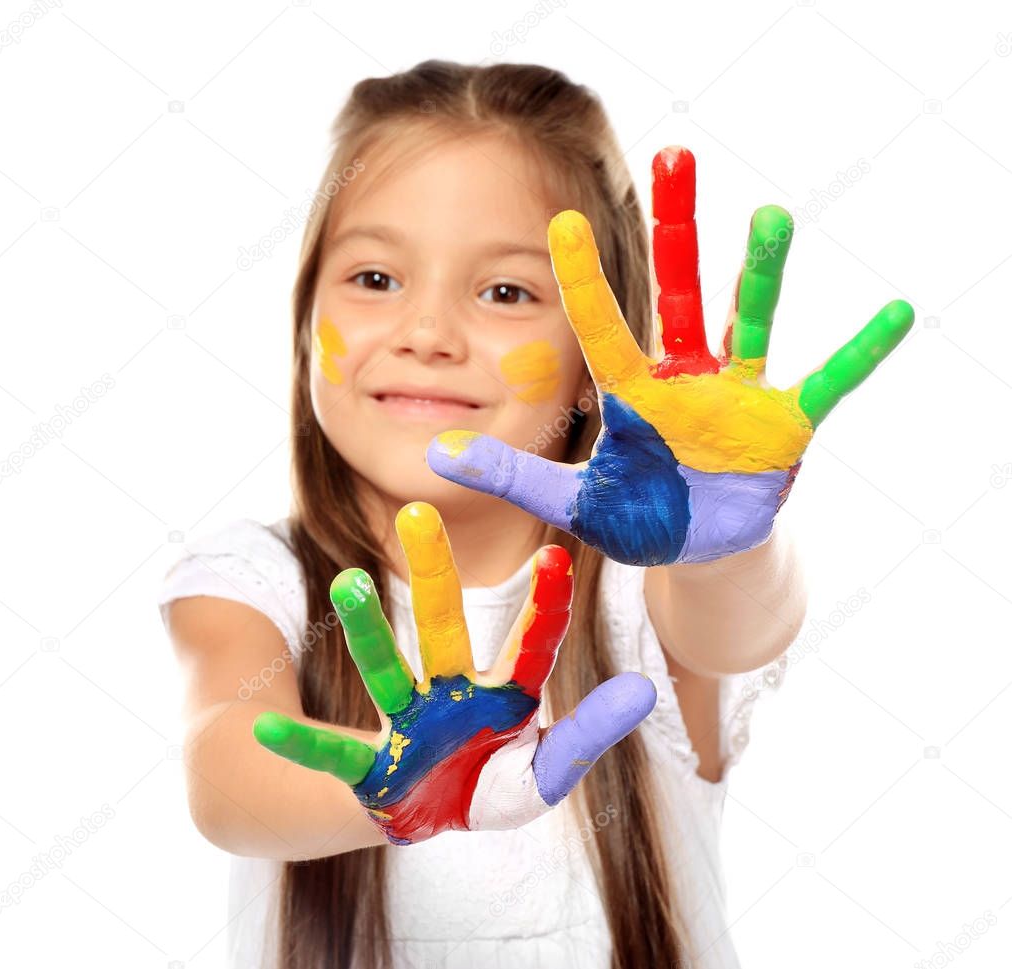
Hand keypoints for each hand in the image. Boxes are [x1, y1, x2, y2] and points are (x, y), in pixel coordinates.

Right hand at [252, 501, 655, 844]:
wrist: (431, 815)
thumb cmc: (495, 782)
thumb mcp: (547, 770)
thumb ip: (589, 735)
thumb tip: (647, 689)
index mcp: (502, 694)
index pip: (530, 645)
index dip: (544, 606)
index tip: (558, 556)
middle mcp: (450, 694)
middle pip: (442, 630)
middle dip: (434, 575)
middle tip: (415, 513)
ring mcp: (407, 726)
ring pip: (384, 671)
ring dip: (366, 631)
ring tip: (348, 584)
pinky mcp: (370, 769)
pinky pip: (332, 755)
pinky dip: (302, 746)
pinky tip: (264, 731)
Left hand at [426, 146, 913, 566]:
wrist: (696, 547)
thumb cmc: (635, 517)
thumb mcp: (572, 499)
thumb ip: (514, 475)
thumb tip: (440, 450)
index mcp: (631, 393)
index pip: (602, 327)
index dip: (583, 279)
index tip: (561, 221)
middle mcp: (685, 378)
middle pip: (678, 292)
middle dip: (677, 228)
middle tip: (674, 153)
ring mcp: (739, 395)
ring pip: (749, 320)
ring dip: (760, 272)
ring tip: (769, 216)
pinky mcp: (785, 423)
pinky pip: (829, 381)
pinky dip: (861, 352)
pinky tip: (897, 313)